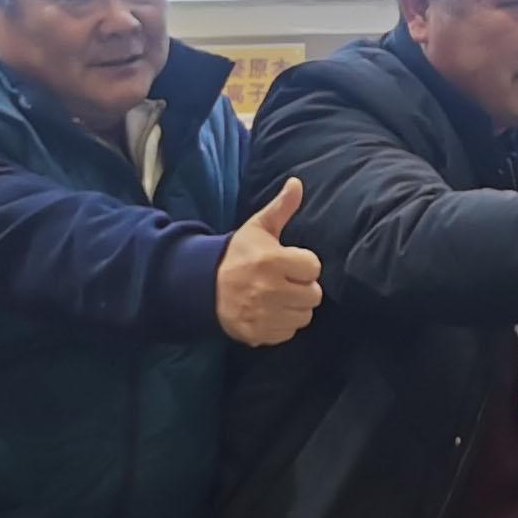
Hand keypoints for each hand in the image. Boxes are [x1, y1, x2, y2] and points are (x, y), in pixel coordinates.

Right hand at [216, 176, 324, 346]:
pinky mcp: (258, 333)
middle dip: (302, 287)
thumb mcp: (258, 228)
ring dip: (295, 307)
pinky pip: (289, 333)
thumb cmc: (238, 254)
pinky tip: (270, 312)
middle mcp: (269, 290)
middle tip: (285, 281)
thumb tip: (297, 183)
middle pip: (314, 295)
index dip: (303, 265)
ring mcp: (263, 314)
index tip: (289, 263)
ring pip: (304, 316)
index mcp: (272, 261)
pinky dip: (282, 324)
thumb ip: (281, 208)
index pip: (313, 267)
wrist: (203, 285)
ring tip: (279, 297)